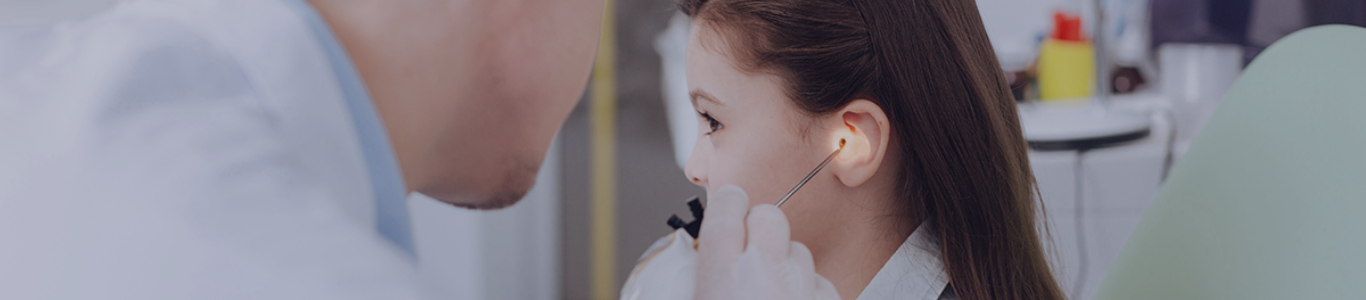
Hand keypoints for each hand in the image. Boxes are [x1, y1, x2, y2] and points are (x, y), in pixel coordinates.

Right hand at [694, 185, 839, 299]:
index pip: (727, 207)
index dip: (728, 203)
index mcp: (722, 276)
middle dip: (761, 227)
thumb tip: (704, 252)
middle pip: (769, 216)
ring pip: (798, 252)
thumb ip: (706, 272)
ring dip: (787, 265)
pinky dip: (809, 291)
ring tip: (773, 292)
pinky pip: (820, 283)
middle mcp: (765, 275)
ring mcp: (802, 288)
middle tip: (752, 251)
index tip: (730, 205)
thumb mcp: (703, 296)